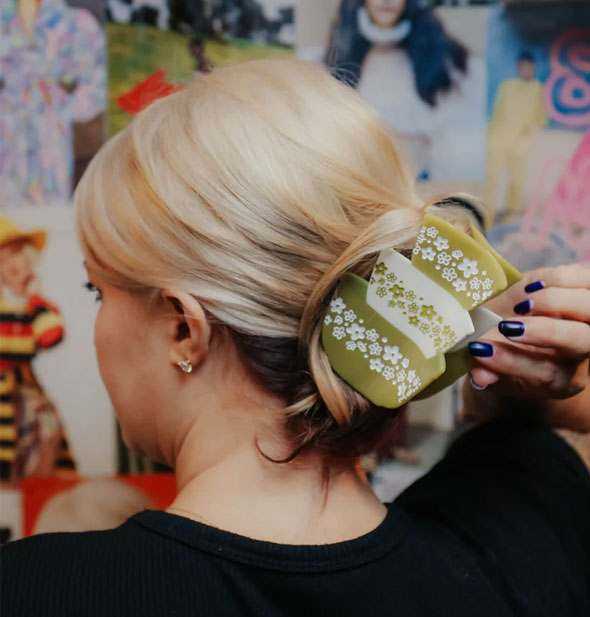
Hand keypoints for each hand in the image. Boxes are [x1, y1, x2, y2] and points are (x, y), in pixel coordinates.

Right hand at [464, 264, 589, 431]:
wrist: (530, 332)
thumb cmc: (512, 353)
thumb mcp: (498, 372)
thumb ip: (488, 374)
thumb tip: (479, 375)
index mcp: (560, 378)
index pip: (544, 372)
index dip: (510, 360)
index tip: (480, 349)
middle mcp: (583, 350)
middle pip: (581, 340)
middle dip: (543, 331)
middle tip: (505, 326)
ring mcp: (589, 318)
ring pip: (588, 306)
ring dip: (551, 302)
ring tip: (520, 306)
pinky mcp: (587, 289)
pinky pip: (583, 278)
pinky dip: (558, 280)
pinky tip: (532, 287)